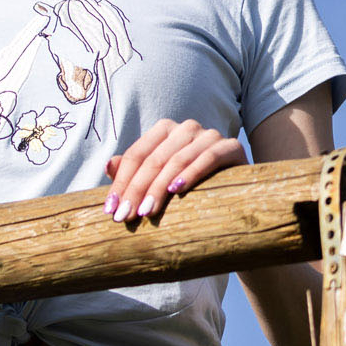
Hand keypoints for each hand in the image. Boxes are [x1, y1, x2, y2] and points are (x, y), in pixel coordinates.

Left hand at [102, 120, 246, 222]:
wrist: (236, 200)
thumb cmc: (192, 194)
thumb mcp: (159, 186)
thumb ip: (134, 175)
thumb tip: (108, 165)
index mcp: (165, 131)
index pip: (136, 155)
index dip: (121, 183)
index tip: (110, 211)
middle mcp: (186, 127)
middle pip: (153, 158)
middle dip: (136, 190)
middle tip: (125, 218)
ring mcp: (210, 134)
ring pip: (177, 159)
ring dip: (158, 187)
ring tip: (146, 213)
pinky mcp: (231, 146)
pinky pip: (208, 157)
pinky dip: (191, 173)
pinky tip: (176, 191)